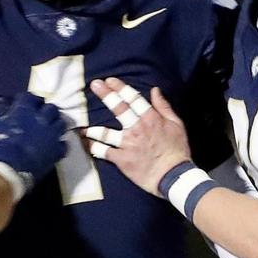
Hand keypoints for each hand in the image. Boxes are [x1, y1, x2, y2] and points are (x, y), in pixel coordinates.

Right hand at [0, 93, 66, 190]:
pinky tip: (54, 145)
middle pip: (50, 108)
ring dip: (55, 124)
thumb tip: (2, 100)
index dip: (27, 99)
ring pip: (61, 123)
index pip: (30, 96)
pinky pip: (63, 144)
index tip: (24, 103)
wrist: (9, 170)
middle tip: (40, 114)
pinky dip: (59, 144)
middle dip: (46, 110)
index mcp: (25, 109)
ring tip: (50, 128)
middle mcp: (42, 119)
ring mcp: (52, 135)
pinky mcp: (56, 151)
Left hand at [84, 78, 190, 194]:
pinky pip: (104, 152)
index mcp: (150, 119)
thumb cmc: (177, 150)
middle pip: (118, 108)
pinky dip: (94, 147)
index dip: (120, 88)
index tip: (110, 81)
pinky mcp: (121, 159)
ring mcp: (127, 144)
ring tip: (81, 126)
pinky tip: (86, 143)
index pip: (133, 99)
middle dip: (106, 95)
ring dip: (92, 129)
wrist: (173, 176)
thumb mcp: (176, 124)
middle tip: (94, 85)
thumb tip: (154, 90)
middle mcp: (136, 129)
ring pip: (105, 133)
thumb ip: (164, 106)